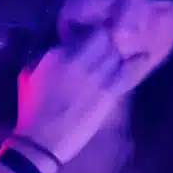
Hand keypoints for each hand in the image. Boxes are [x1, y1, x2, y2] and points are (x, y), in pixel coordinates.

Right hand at [16, 30, 141, 166]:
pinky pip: (128, 70)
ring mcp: (96, 75)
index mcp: (57, 54)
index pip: (82, 32)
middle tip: (112, 42)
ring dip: (120, 50)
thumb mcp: (29, 75)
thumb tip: (63, 46)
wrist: (41, 141)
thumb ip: (46, 56)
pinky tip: (143, 57)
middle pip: (103, 37)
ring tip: (125, 50)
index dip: (91, 33)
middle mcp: (78, 59)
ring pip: (116, 51)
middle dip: (108, 38)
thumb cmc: (31, 109)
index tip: (94, 38)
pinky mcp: (108, 91)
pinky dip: (136, 62)